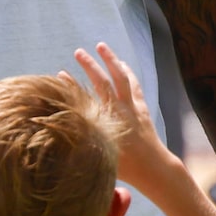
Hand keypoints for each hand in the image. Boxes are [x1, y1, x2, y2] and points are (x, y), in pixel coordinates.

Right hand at [73, 42, 178, 182]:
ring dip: (112, 60)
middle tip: (78, 51)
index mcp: (107, 122)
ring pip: (122, 77)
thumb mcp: (101, 159)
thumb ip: (85, 145)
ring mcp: (133, 107)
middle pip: (103, 81)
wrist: (155, 169)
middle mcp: (120, 110)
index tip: (60, 74)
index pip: (86, 98)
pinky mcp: (142, 108)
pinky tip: (122, 65)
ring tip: (102, 46)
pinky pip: (134, 85)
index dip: (71, 85)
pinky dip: (127, 73)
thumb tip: (62, 135)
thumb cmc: (126, 168)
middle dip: (90, 65)